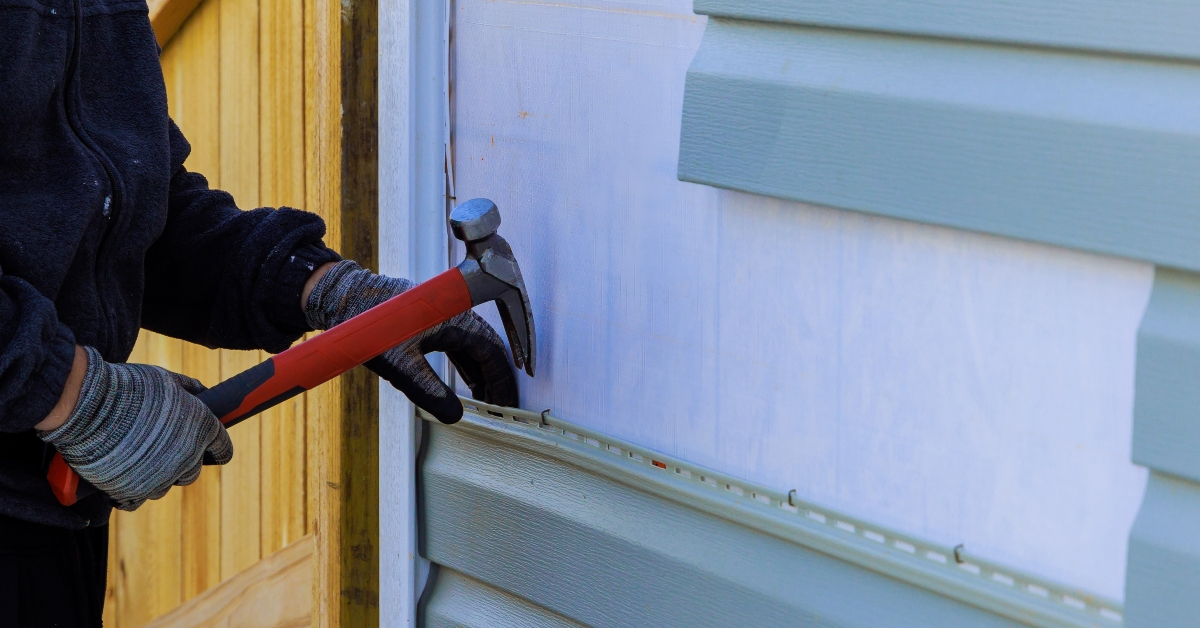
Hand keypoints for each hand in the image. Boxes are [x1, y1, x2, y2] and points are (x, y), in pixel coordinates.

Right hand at [37, 347, 232, 510]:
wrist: (87, 404)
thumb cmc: (130, 386)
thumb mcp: (166, 378)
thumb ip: (189, 388)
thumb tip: (202, 392)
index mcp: (203, 430)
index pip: (223, 449)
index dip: (217, 447)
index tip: (211, 448)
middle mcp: (186, 458)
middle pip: (193, 471)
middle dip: (184, 461)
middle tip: (164, 448)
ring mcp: (159, 478)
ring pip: (165, 486)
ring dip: (156, 476)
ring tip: (137, 458)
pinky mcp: (131, 491)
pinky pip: (136, 500)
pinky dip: (131, 491)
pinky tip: (123, 477)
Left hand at [305, 260, 517, 422]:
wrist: (340, 297)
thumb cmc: (368, 325)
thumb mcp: (401, 365)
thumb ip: (429, 392)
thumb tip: (454, 416)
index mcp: (455, 318)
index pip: (492, 351)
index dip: (503, 379)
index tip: (508, 401)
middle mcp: (453, 314)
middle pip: (486, 348)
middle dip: (494, 378)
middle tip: (500, 405)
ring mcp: (440, 316)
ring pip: (470, 347)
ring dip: (479, 372)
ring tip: (485, 398)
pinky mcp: (426, 320)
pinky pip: (455, 344)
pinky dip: (463, 364)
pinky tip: (463, 381)